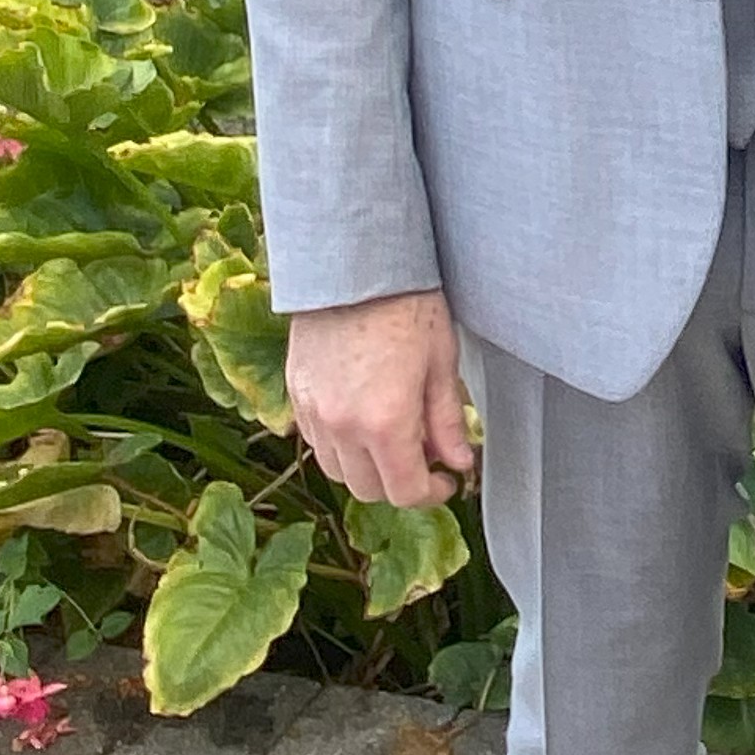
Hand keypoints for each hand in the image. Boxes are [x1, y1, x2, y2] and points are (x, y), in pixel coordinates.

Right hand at [286, 289, 474, 505]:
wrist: (353, 261)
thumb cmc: (405, 303)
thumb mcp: (441, 363)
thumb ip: (448, 421)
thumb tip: (459, 461)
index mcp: (385, 423)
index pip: (406, 492)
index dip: (433, 494)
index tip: (447, 479)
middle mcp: (343, 426)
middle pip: (369, 490)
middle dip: (401, 483)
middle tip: (425, 457)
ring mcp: (313, 412)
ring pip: (338, 471)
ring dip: (367, 467)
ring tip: (392, 436)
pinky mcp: (295, 394)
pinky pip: (316, 442)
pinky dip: (339, 444)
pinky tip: (362, 418)